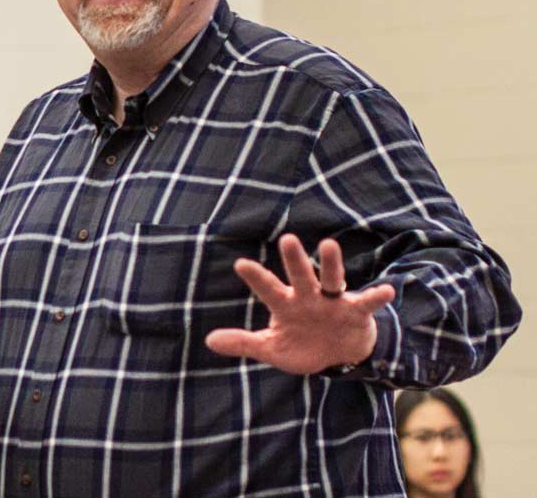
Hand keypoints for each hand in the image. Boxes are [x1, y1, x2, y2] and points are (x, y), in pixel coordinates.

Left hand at [205, 234, 395, 374]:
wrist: (339, 355)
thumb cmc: (302, 345)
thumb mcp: (272, 349)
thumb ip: (244, 343)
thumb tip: (209, 341)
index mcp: (286, 305)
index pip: (268, 289)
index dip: (256, 278)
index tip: (240, 264)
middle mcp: (309, 297)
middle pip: (300, 275)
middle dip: (295, 259)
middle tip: (287, 239)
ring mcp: (333, 302)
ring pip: (332, 279)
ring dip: (331, 264)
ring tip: (329, 245)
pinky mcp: (357, 312)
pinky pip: (367, 302)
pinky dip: (377, 297)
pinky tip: (387, 291)